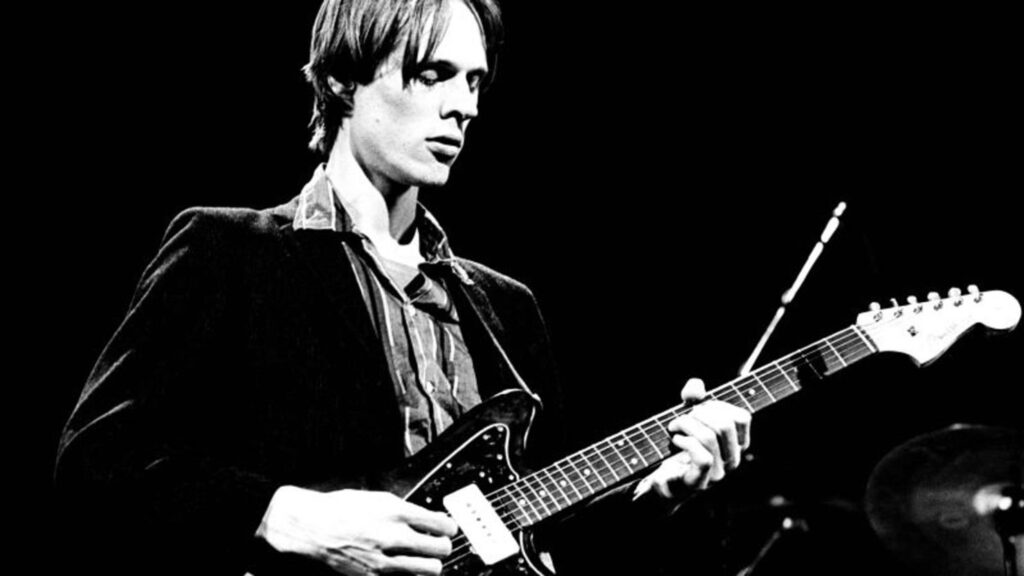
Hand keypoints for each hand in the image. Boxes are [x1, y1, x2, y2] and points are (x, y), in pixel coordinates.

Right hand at [257, 486, 457, 575]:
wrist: (310, 527)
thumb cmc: (340, 509)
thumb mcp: (377, 498)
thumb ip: (405, 510)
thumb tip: (428, 519)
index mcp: (396, 512)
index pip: (442, 524)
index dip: (448, 527)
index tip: (447, 528)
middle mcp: (393, 537)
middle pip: (441, 549)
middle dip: (443, 547)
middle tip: (439, 545)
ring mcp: (383, 561)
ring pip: (429, 570)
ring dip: (430, 564)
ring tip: (424, 559)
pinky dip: (409, 575)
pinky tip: (404, 569)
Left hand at [634, 378, 751, 499]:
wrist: (663, 478)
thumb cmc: (679, 445)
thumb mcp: (688, 415)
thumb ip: (693, 397)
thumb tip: (696, 385)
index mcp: (737, 444)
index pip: (742, 417)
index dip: (718, 405)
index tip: (699, 407)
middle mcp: (733, 460)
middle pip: (724, 425)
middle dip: (698, 413)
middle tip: (682, 417)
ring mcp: (718, 474)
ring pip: (709, 438)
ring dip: (685, 425)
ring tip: (673, 427)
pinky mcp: (700, 482)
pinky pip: (702, 457)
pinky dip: (685, 442)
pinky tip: (675, 441)